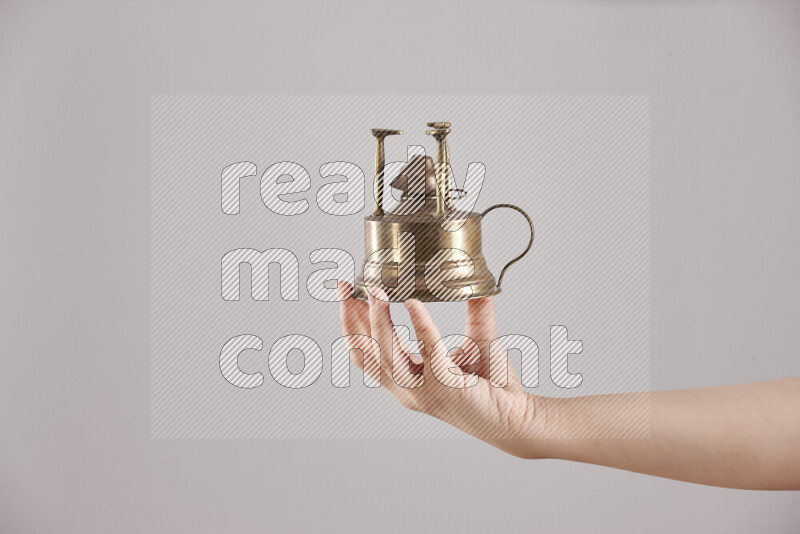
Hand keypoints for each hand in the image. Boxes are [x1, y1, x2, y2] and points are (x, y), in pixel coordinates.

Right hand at [337, 282, 550, 456]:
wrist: (519, 417)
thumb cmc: (493, 387)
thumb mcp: (476, 342)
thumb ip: (475, 312)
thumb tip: (478, 282)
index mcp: (407, 379)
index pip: (366, 352)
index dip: (351, 322)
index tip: (346, 291)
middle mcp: (409, 388)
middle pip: (366, 354)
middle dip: (351, 319)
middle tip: (347, 287)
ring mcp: (425, 390)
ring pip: (388, 356)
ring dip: (378, 322)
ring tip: (376, 292)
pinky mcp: (447, 387)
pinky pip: (429, 352)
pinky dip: (420, 326)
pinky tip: (413, 304)